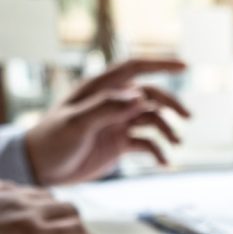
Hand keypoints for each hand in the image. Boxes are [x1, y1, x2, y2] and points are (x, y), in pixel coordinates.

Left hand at [0, 182, 95, 233]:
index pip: (78, 231)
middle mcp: (25, 211)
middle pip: (69, 208)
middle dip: (75, 222)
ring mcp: (8, 197)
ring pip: (47, 195)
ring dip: (52, 208)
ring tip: (47, 220)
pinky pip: (19, 187)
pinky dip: (26, 197)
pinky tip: (21, 208)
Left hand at [25, 58, 190, 185]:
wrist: (43, 169)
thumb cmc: (53, 141)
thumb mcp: (77, 123)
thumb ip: (108, 108)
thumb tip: (140, 97)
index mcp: (100, 89)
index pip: (135, 68)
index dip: (161, 64)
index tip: (186, 66)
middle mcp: (113, 103)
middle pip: (151, 96)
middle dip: (171, 105)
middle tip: (188, 118)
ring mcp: (118, 123)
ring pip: (153, 121)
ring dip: (167, 131)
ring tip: (175, 145)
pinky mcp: (121, 143)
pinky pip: (147, 144)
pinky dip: (158, 152)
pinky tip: (164, 163)